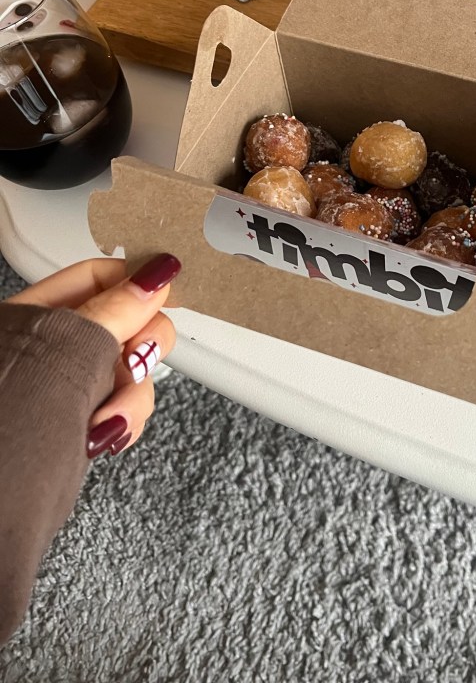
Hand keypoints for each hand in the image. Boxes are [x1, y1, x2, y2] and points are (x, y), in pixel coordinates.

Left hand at [6, 254, 180, 457]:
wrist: (4, 495)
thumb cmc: (10, 420)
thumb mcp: (73, 350)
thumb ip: (119, 309)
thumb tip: (154, 275)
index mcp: (36, 315)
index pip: (98, 278)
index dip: (135, 284)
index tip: (163, 296)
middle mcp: (55, 348)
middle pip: (127, 324)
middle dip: (141, 348)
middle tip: (135, 360)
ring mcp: (73, 385)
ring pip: (133, 369)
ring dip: (133, 394)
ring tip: (110, 414)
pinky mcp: (87, 419)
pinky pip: (127, 405)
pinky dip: (126, 419)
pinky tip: (108, 432)